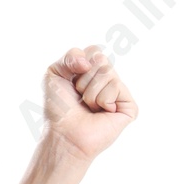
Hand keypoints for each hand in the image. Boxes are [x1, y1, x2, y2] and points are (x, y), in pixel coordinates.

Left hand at [42, 44, 137, 162]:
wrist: (63, 133)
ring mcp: (120, 93)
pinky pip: (116, 86)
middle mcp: (109, 80)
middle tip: (80, 98)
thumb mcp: (54, 73)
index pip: (94, 50)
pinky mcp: (129, 106)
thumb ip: (69, 56)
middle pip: (101, 59)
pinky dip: (103, 100)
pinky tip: (102, 113)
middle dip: (84, 79)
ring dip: (90, 92)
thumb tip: (90, 62)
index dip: (78, 64)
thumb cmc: (59, 107)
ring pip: (107, 73)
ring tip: (90, 108)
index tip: (70, 82)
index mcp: (94, 71)